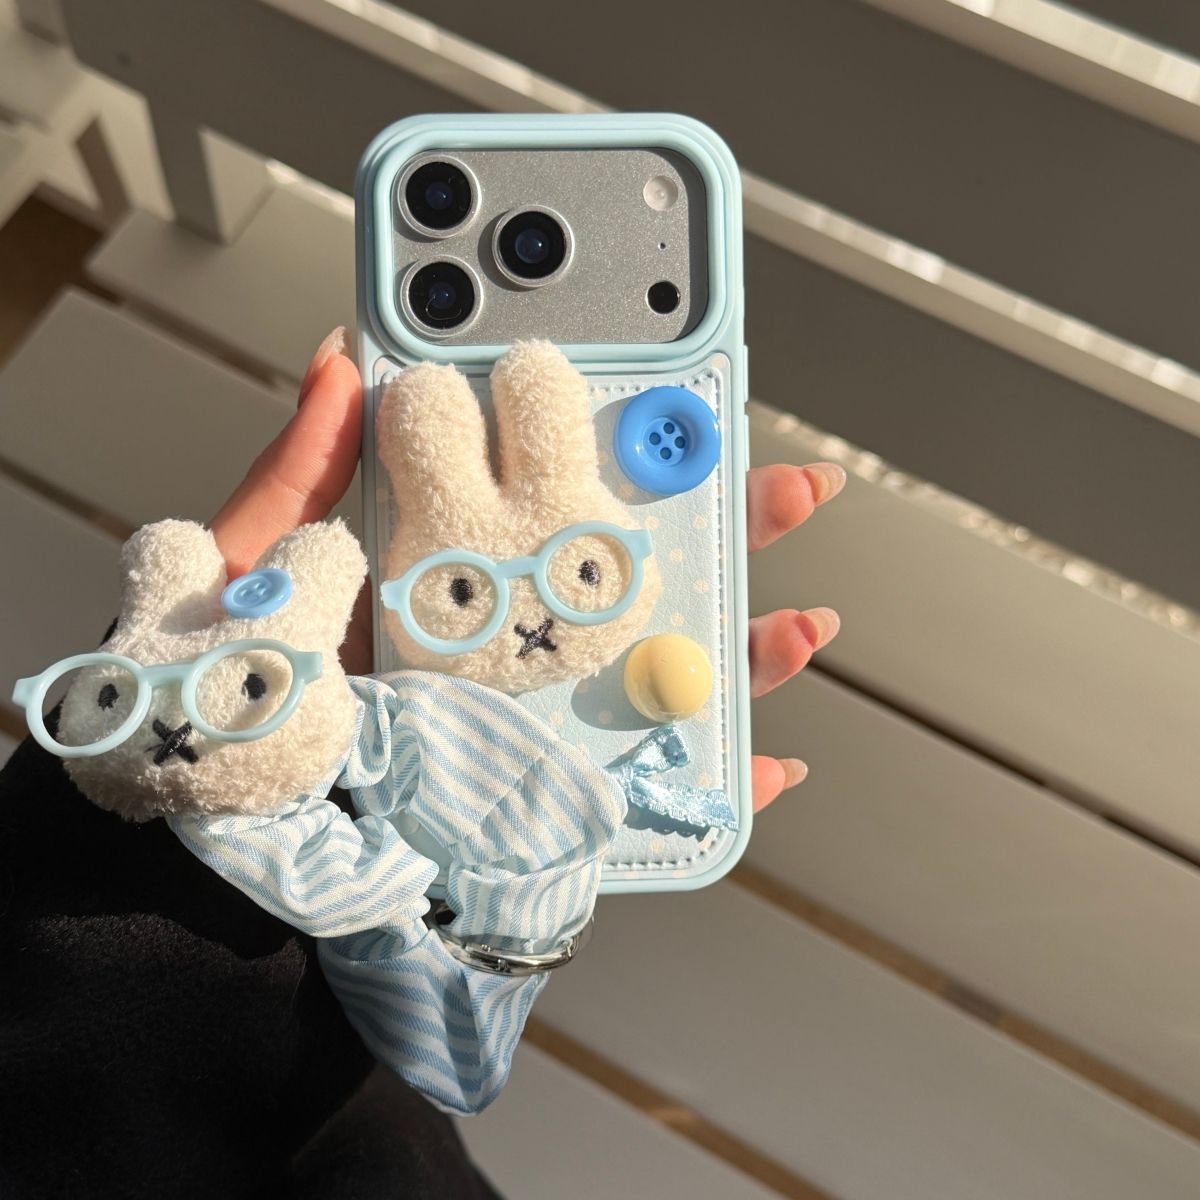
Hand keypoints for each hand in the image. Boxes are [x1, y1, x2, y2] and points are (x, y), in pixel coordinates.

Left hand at [211, 330, 843, 812]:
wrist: (221, 828)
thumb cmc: (238, 688)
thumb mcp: (266, 562)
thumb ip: (305, 469)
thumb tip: (342, 354)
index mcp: (463, 561)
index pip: (563, 492)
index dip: (638, 454)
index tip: (695, 413)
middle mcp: (516, 629)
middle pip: (640, 575)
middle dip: (726, 532)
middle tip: (789, 489)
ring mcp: (540, 710)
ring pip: (666, 674)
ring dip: (747, 649)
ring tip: (800, 627)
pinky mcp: (551, 789)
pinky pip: (648, 789)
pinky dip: (720, 786)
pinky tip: (771, 769)